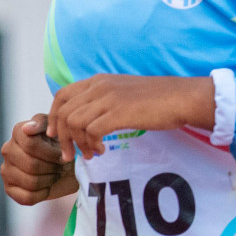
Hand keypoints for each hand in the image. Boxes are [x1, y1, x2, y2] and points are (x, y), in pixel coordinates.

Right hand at [1, 113, 76, 205]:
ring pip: (30, 182)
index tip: (64, 154)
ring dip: (50, 180)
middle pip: (31, 164)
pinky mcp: (9, 189)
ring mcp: (6, 170)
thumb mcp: (60, 129)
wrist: (69, 166)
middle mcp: (8, 149)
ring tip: (57, 174)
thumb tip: (27, 128)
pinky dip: (43, 194)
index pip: (30, 145)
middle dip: (53, 168)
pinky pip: (27, 197)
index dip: (52, 153)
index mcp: (19, 131)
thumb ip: (45, 124)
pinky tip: (48, 186)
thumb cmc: (64, 145)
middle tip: (64, 166)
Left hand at [47, 75, 214, 159]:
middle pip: (64, 112)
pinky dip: (92, 144)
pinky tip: (103, 150)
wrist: (182, 97)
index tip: (57, 135)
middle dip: (62, 137)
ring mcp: (108, 99)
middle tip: (70, 154)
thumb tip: (89, 117)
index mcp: (100, 80)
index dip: (54, 117)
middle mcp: (100, 86)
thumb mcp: (124, 92)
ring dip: (78, 143)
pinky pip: (90, 131)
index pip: (62, 95)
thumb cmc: (158, 98)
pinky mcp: (118, 113)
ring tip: (90, 154)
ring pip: (74, 123)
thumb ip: (104, 99)